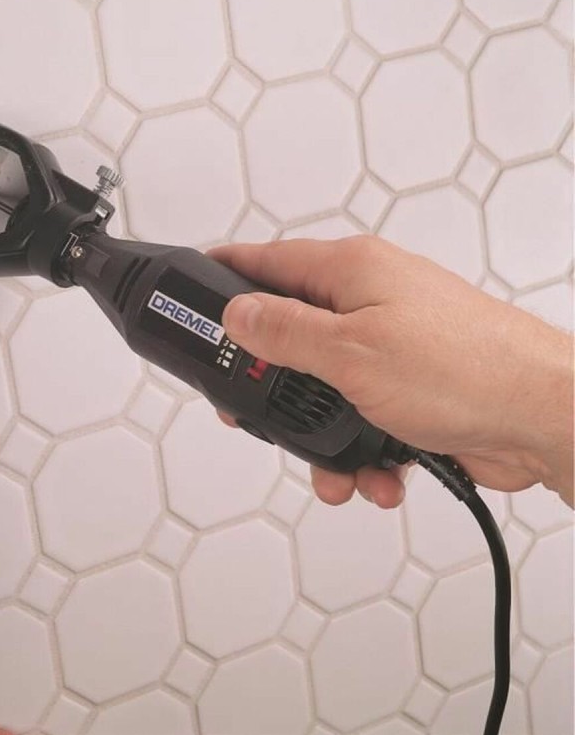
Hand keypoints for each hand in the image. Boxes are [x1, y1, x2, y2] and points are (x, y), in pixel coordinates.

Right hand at [209, 237, 573, 508]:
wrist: (543, 418)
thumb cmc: (464, 370)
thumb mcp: (351, 352)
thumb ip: (285, 332)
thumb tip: (237, 314)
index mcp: (351, 272)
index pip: (268, 260)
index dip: (226, 274)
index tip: (194, 289)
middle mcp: (370, 300)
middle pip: (291, 332)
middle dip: (273, 382)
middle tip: (251, 411)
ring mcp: (390, 343)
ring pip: (324, 385)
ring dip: (322, 433)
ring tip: (332, 469)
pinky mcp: (409, 385)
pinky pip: (362, 414)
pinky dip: (362, 449)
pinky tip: (376, 474)